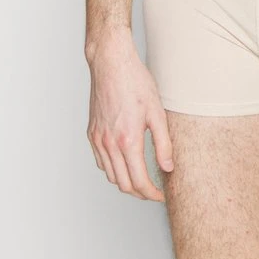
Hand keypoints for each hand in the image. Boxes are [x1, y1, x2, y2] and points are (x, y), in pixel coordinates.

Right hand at [86, 26, 173, 200]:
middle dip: (140, 193)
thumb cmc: (135, 82)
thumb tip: (167, 167)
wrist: (111, 63)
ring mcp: (98, 139)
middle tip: (153, 190)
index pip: (139, 181)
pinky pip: (101, 162)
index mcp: (128, 140)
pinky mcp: (91, 133)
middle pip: (123, 184)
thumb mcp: (157, 111)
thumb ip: (163, 143)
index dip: (151, 194)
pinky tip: (124, 162)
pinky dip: (112, 169)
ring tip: (141, 178)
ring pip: (110, 176)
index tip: (160, 195)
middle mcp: (109, 144)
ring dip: (126, 182)